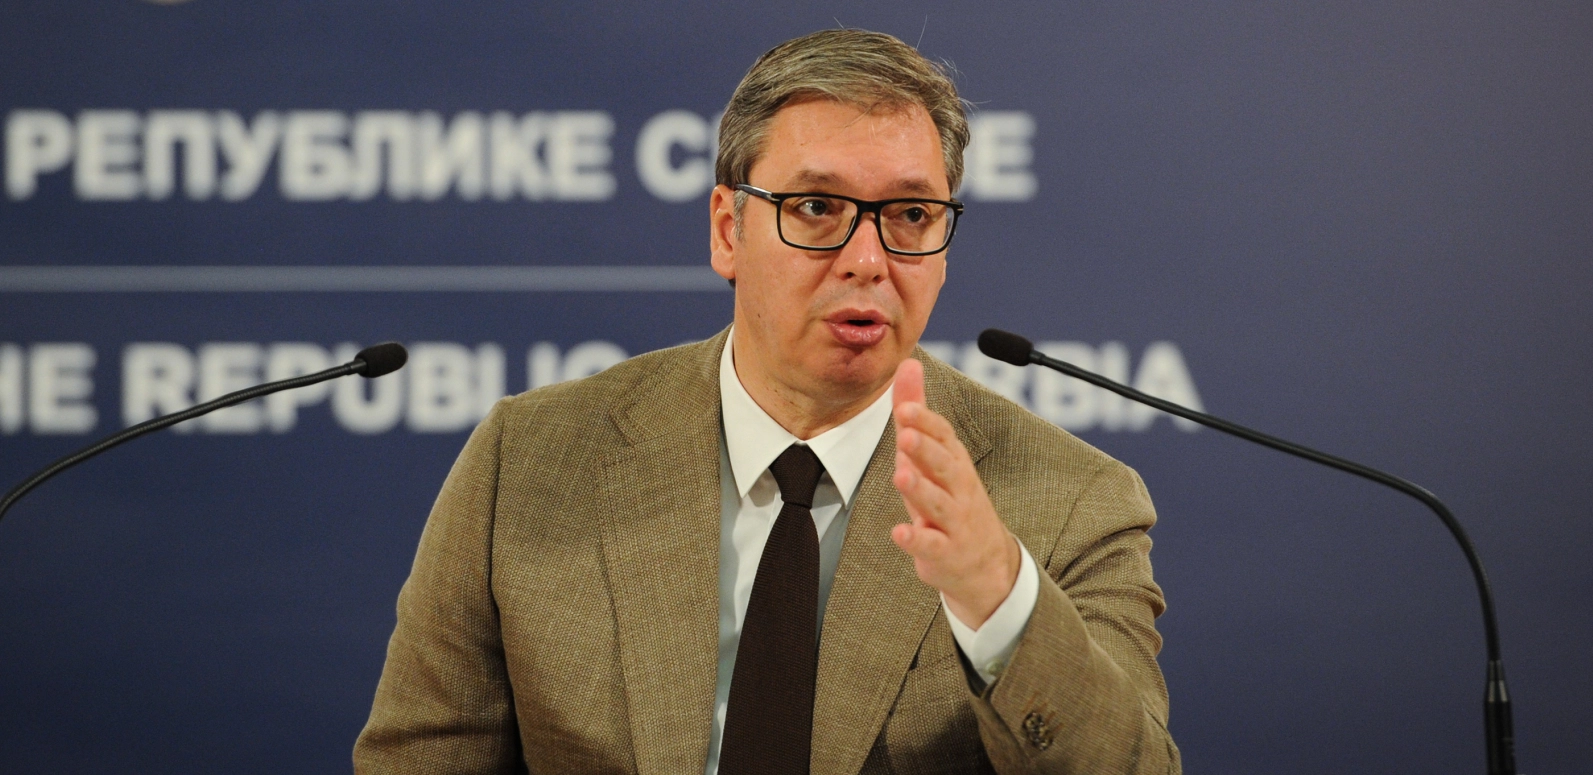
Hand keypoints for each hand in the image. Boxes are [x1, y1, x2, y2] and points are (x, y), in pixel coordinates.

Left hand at [889, 358, 1020, 628]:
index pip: (944, 437)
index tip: (906, 408)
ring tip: (902, 476)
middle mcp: (958, 488)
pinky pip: (932, 545)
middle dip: (926, 449)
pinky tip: (899, 533)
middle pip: (945, 465)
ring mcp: (954, 521)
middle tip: (906, 433)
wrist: (987, 563)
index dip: (926, 422)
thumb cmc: (952, 498)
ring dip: (920, 489)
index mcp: (954, 462)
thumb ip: (917, 409)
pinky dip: (916, 540)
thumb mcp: (934, 454)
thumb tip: (908, 363)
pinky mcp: (945, 552)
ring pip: (938, 504)